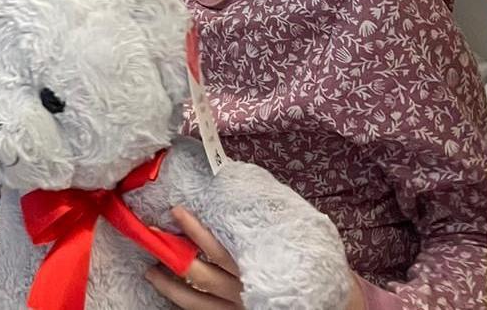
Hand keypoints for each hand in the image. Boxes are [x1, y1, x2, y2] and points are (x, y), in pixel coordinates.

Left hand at [145, 206, 366, 309]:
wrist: (335, 309)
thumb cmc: (317, 268)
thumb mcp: (299, 238)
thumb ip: (271, 224)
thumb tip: (246, 188)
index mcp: (258, 265)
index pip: (217, 248)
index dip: (194, 230)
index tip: (176, 211)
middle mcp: (243, 290)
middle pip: (198, 274)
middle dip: (171, 255)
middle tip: (151, 235)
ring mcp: (237, 309)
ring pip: (194, 300)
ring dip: (169, 285)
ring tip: (150, 271)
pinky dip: (184, 305)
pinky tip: (172, 295)